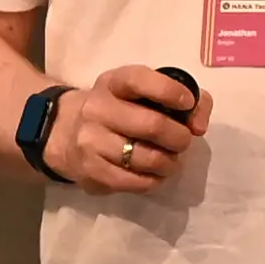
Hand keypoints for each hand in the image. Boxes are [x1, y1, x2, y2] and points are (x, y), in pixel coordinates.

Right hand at [47, 65, 209, 195]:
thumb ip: (183, 98)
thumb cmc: (118, 109)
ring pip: (148, 159)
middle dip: (179, 137)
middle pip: (152, 126)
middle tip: (182, 142)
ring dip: (170, 163)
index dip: (169, 92)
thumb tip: (199, 125)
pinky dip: (155, 181)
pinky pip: (137, 183)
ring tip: (170, 161)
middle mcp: (97, 109)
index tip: (187, 104)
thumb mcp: (141, 92)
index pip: (139, 80)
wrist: (65, 134)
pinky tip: (154, 174)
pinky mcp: (92, 173)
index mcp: (113, 83)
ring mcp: (91, 142)